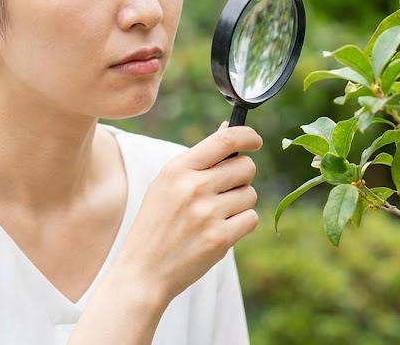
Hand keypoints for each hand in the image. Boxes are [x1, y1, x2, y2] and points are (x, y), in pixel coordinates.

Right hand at [115, 124, 262, 303]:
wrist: (144, 271)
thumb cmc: (157, 224)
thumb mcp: (167, 184)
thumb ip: (199, 158)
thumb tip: (227, 128)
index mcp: (178, 169)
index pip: (225, 139)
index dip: (247, 135)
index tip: (255, 141)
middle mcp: (193, 187)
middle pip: (246, 167)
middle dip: (242, 177)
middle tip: (225, 191)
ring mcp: (207, 213)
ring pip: (250, 194)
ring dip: (240, 204)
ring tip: (215, 216)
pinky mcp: (220, 238)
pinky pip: (251, 218)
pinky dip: (241, 224)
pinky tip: (219, 231)